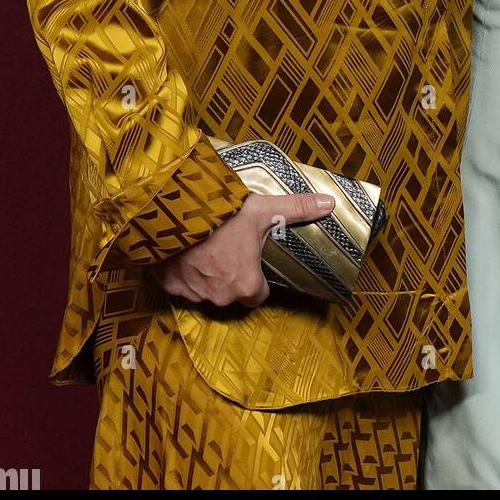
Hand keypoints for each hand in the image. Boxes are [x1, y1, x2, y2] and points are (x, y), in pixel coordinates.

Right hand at [152, 190, 334, 308]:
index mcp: (246, 284)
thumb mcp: (264, 209)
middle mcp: (221, 297)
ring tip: (205, 247)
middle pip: (231, 293)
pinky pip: (179, 284)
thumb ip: (298, 208)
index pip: (258, 296)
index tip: (252, 263)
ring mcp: (193, 293)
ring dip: (206, 275)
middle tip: (228, 248)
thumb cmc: (224, 214)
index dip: (256, 281)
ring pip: (205, 290)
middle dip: (230, 276)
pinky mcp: (169, 285)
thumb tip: (330, 203)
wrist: (175, 211)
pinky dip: (181, 272)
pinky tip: (183, 251)